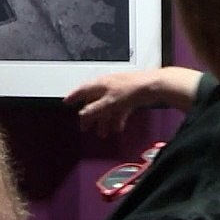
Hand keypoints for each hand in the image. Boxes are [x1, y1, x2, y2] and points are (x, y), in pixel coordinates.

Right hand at [65, 67, 201, 136]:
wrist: (153, 86)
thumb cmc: (130, 90)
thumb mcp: (109, 102)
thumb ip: (95, 109)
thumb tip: (82, 115)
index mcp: (100, 84)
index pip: (82, 90)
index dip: (73, 97)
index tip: (66, 103)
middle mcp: (107, 87)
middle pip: (94, 102)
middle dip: (90, 116)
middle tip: (85, 127)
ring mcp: (118, 92)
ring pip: (107, 108)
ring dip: (104, 121)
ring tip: (103, 134)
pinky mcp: (129, 97)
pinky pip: (118, 110)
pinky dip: (117, 119)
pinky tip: (117, 129)